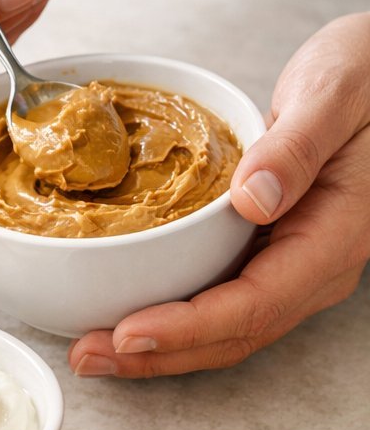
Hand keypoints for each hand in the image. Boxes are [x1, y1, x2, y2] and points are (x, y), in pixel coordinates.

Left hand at [69, 13, 369, 376]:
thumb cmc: (367, 73)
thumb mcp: (335, 92)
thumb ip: (297, 146)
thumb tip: (254, 198)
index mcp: (334, 237)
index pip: (255, 304)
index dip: (187, 327)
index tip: (128, 331)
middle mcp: (314, 265)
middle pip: (231, 334)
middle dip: (157, 354)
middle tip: (87, 356)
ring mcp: (292, 263)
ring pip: (222, 327)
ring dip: (157, 346)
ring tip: (91, 350)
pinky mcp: (270, 250)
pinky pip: (218, 298)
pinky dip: (169, 314)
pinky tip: (123, 311)